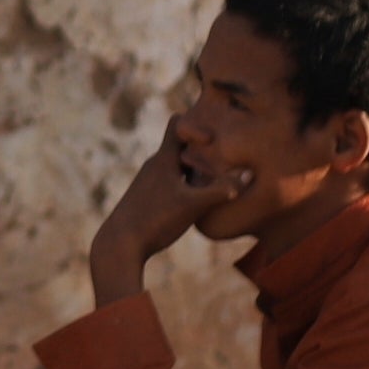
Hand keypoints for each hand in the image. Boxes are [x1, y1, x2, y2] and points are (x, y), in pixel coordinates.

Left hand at [85, 127, 230, 305]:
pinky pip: (173, 181)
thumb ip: (221, 189)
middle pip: (182, 146)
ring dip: (197, 169)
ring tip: (220, 179)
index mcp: (163, 159)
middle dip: (204, 149)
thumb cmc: (155, 220)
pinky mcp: (149, 198)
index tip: (216, 139)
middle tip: (228, 157)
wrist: (119, 245)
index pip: (178, 123)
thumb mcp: (193, 205)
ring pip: (178, 166)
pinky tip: (201, 200)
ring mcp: (150, 182)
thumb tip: (249, 173)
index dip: (198, 123)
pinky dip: (188, 184)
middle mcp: (155, 165)